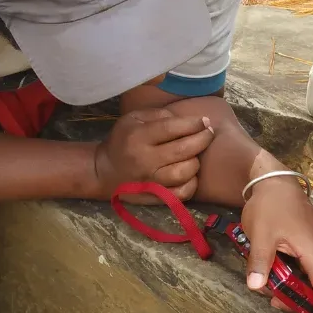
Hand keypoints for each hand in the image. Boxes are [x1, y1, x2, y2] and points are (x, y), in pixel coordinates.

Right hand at [93, 108, 214, 198]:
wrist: (104, 170)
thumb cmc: (123, 140)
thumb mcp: (133, 119)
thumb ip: (159, 115)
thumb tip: (187, 120)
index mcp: (138, 137)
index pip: (172, 128)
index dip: (193, 123)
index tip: (205, 120)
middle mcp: (145, 160)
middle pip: (184, 150)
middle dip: (203, 139)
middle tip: (209, 133)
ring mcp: (151, 181)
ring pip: (185, 172)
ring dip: (196, 161)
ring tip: (195, 154)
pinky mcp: (155, 197)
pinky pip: (182, 193)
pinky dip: (192, 184)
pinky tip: (190, 174)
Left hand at [240, 173, 312, 312]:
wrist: (276, 180)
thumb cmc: (270, 206)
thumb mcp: (261, 234)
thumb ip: (260, 262)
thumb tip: (256, 287)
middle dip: (299, 301)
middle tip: (273, 300)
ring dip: (294, 287)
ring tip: (269, 282)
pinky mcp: (312, 243)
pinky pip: (308, 267)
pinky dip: (295, 275)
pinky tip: (276, 269)